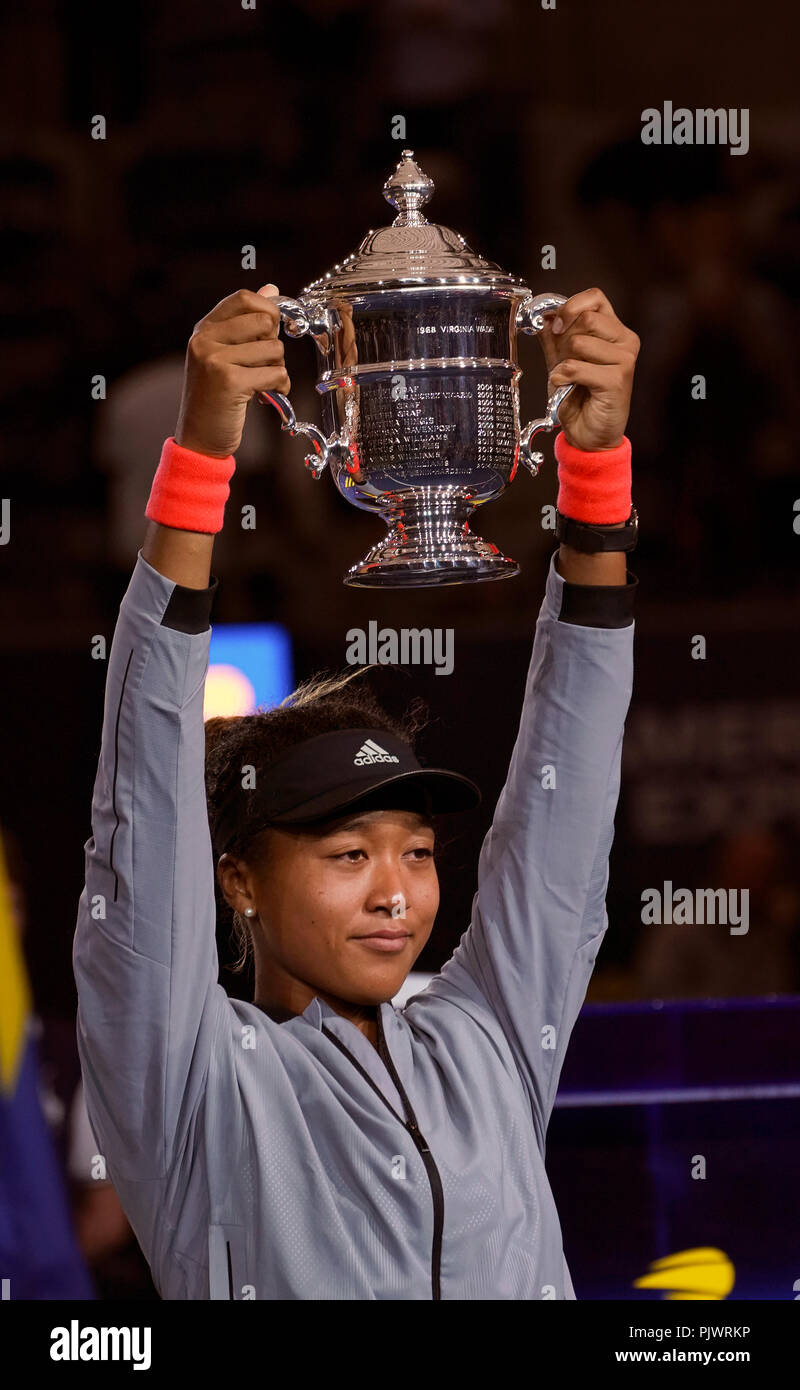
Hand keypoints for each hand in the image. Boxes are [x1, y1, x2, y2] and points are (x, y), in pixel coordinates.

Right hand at [174, 285, 291, 456]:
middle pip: (265, 321)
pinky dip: (279, 388)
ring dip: (277, 369)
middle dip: (275, 344)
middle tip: (264, 365)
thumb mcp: (223, 355)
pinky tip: (263, 398)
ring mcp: (215, 359)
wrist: (198, 440)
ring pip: (274, 349)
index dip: (268, 311)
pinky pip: (276, 374)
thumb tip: (270, 289)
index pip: (244, 297)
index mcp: (204, 329)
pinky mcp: (230, 382)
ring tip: (260, 384)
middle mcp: (205, 339)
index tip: (271, 333)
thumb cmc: (215, 398)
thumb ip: (244, 323)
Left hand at [536, 287, 639, 450]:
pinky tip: (567, 387)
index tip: (557, 325)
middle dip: (565, 340)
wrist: (587, 435)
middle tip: (563, 359)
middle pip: (588, 318)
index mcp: (614, 331)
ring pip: (581, 342)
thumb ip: (554, 337)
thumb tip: (542, 314)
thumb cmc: (578, 398)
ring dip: (564, 362)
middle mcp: (625, 341)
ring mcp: (625, 359)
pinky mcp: (617, 380)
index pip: (595, 297)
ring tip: (570, 378)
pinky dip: (564, 377)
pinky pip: (578, 366)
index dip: (571, 306)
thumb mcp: (561, 360)